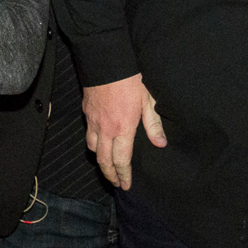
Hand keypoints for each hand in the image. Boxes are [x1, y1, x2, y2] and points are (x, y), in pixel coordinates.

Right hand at [82, 74, 166, 189]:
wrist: (106, 61)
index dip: (124, 175)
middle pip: (104, 161)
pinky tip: (100, 144)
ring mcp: (93, 121)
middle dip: (110, 175)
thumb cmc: (130, 79)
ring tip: (108, 167)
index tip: (126, 185)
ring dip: (101, 161)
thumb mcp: (148, 100)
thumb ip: (153, 124)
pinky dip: (94, 145)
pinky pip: (88, 135)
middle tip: (117, 183)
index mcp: (123, 128)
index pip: (122, 160)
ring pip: (93, 149)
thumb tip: (160, 143)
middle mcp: (105, 129)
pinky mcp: (86, 112)